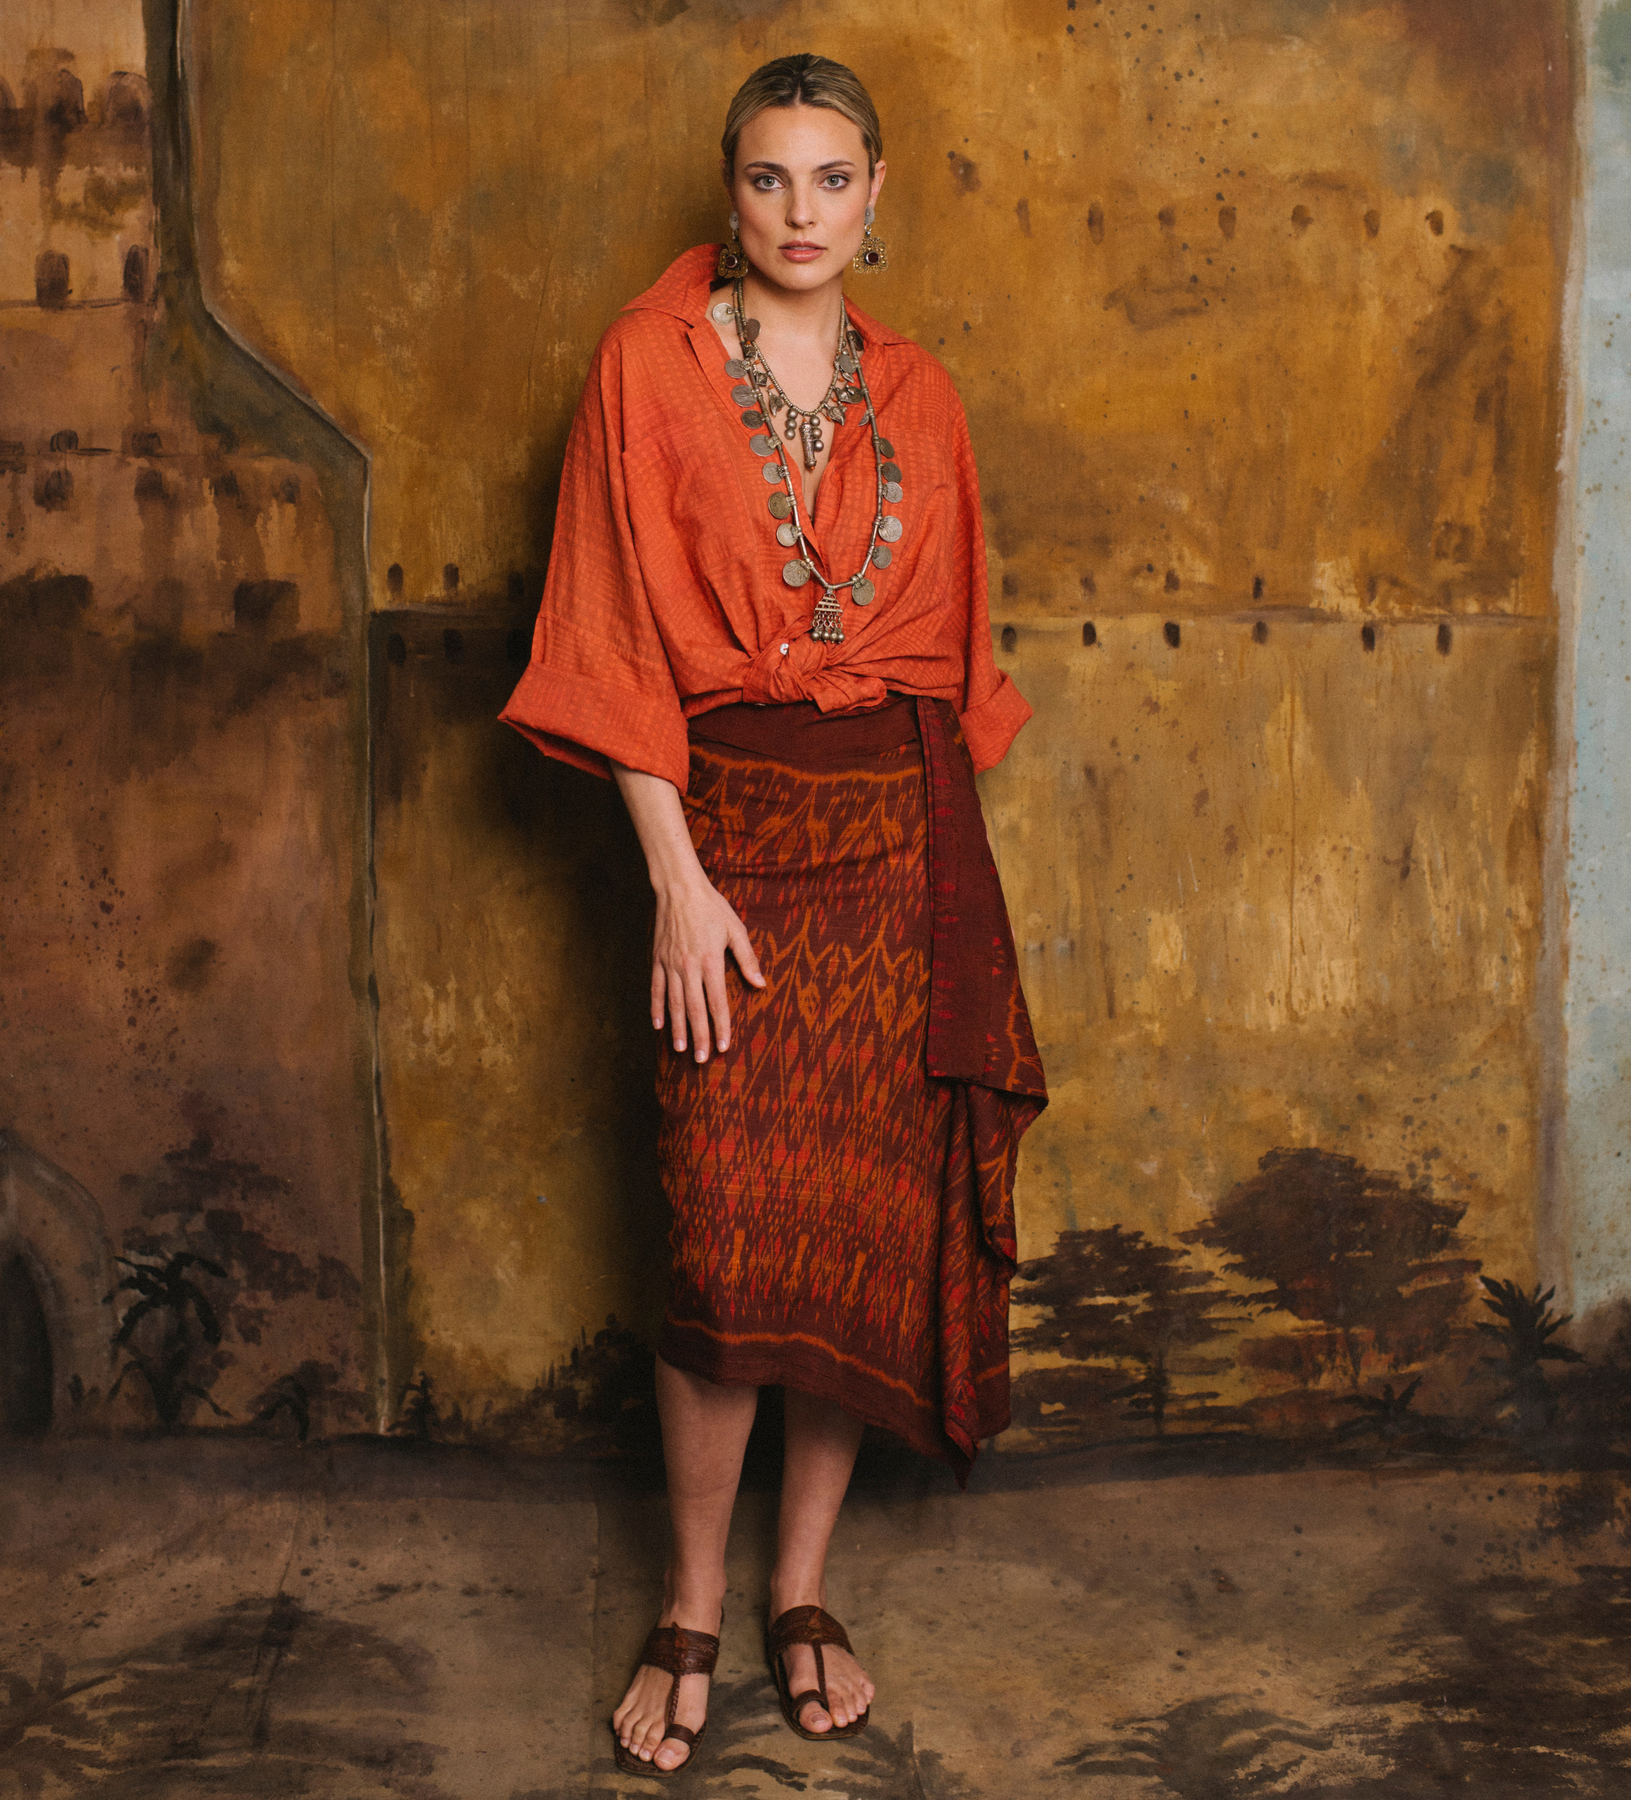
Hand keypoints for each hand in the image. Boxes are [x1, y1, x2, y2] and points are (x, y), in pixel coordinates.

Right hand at [611, 761, 765, 1062]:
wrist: (679, 888)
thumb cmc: (712, 907)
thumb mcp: (736, 930)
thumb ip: (747, 959)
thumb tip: (760, 984)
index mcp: (711, 962)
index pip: (717, 1002)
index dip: (721, 1027)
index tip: (723, 1047)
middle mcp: (689, 968)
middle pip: (695, 1009)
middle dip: (699, 1036)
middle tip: (701, 1059)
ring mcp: (670, 965)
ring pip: (674, 1004)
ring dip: (678, 1028)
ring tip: (680, 1050)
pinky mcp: (657, 960)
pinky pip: (656, 989)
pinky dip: (657, 1008)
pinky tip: (658, 1025)